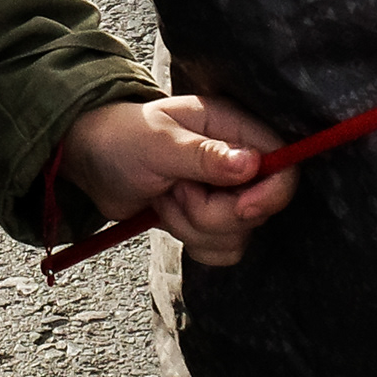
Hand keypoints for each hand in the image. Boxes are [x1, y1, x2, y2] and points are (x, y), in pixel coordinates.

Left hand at [55, 94, 295, 267]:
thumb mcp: (158, 143)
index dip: (269, 193)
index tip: (239, 208)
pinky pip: (224, 249)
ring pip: (240, 234)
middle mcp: (237, 160)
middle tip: (176, 190)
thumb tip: (252, 165)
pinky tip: (171, 215)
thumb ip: (205, 155)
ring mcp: (226, 192)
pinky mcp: (212, 218)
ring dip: (195, 227)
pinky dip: (195, 242)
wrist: (93, 160)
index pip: (283, 163)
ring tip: (167, 197)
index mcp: (233, 127)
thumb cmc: (121, 138)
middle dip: (213, 213)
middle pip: (261, 207)